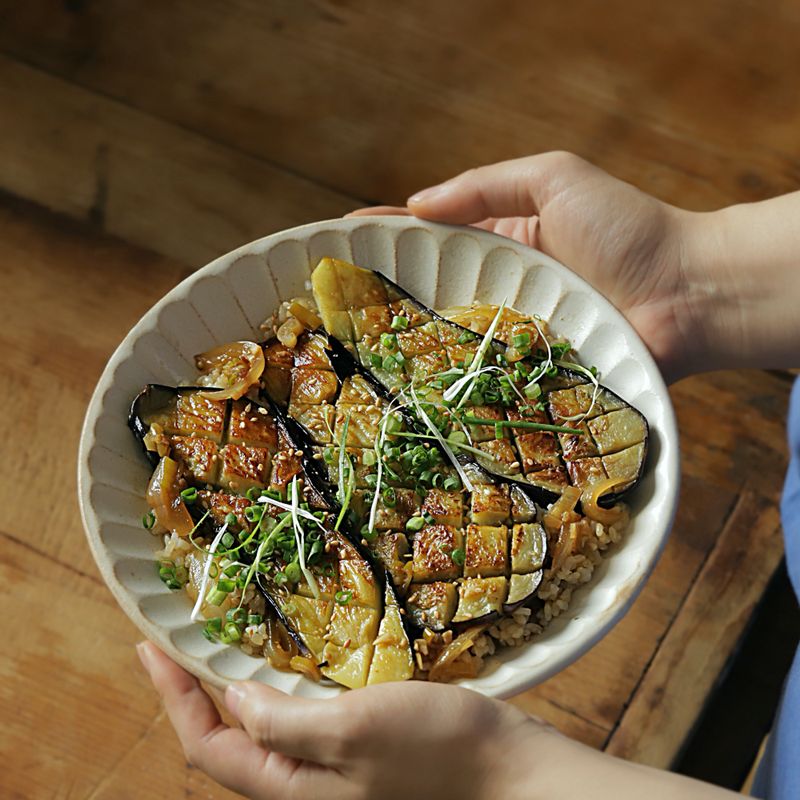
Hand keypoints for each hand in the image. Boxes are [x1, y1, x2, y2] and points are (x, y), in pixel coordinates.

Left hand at [136, 641, 544, 799]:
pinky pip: (302, 723)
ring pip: (265, 732)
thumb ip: (286, 723)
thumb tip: (236, 700)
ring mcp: (333, 771)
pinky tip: (293, 662)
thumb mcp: (354, 731)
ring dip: (236, 689)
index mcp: (292, 790)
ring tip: (224, 645)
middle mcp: (304, 786)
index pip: (207, 746)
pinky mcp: (360, 751)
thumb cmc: (436, 751)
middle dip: (196, 693)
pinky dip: (282, 690)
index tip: (152, 645)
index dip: (173, 697)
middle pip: (229, 743)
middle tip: (183, 641)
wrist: (508, 772)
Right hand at [352, 151, 799, 380]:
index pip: (433, 236)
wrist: (687, 294)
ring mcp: (512, 336)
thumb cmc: (627, 228)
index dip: (387, 237)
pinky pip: (480, 378)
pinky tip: (404, 389)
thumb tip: (417, 204)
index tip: (338, 241)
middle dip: (382, 294)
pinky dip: (445, 384)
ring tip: (346, 347)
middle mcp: (501, 290)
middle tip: (328, 302)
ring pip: (447, 339)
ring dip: (401, 343)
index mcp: (505, 242)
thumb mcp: (554, 179)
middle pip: (431, 291)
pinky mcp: (527, 375)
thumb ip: (486, 186)